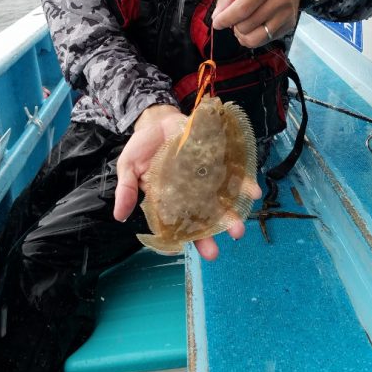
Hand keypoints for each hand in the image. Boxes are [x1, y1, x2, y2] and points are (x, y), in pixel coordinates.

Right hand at [113, 103, 249, 260]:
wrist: (156, 119)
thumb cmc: (142, 147)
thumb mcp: (128, 166)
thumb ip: (126, 190)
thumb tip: (118, 216)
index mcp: (170, 199)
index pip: (182, 224)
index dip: (193, 238)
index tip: (202, 252)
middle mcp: (192, 192)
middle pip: (206, 215)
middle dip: (217, 230)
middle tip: (225, 243)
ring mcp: (205, 176)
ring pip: (222, 198)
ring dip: (233, 212)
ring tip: (240, 226)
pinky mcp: (215, 158)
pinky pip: (232, 171)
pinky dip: (243, 182)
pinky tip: (253, 191)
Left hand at [212, 0, 307, 46]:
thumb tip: (218, 17)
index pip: (243, 9)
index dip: (226, 19)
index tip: (217, 22)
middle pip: (247, 26)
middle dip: (234, 25)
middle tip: (235, 16)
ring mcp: (286, 14)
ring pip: (255, 39)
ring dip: (242, 34)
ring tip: (242, 23)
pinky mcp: (289, 25)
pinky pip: (264, 41)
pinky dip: (253, 36)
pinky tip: (254, 25)